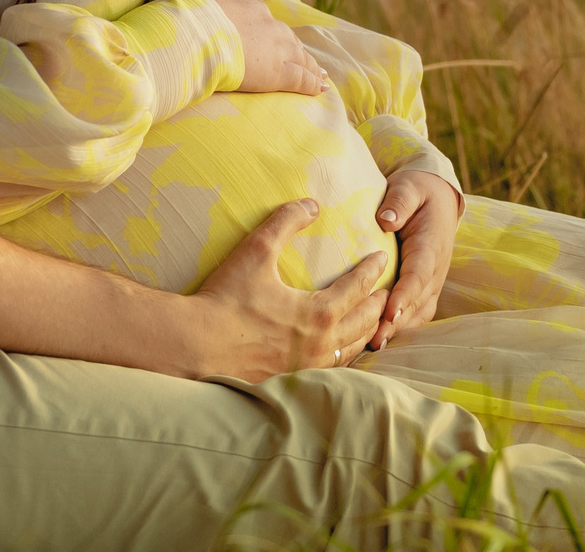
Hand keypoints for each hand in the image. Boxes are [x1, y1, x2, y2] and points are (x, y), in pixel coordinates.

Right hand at [180, 199, 391, 379]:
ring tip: (371, 321)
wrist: (199, 345)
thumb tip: (310, 204)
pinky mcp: (295, 380)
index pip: (359, 287)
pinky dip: (346, 354)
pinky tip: (339, 350)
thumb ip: (284, 222)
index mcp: (320, 313)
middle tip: (385, 290)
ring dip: (367, 331)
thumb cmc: (228, 299)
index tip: (382, 257)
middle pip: (365, 321)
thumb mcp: (256, 251)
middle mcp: (322, 343)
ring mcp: (310, 367)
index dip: (372, 270)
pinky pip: (333, 367)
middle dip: (379, 303)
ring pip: (352, 348)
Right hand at [189, 0, 327, 96]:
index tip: (279, 39)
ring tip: (319, 75)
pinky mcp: (278, 73)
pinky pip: (301, 79)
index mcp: (252, 8)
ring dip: (311, 67)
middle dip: (298, 50)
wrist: (199, 31)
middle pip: (289, 40)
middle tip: (306, 59)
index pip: (269, 23)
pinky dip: (312, 84)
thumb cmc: (193, 13)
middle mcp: (270, 26)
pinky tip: (321, 88)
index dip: (275, 33)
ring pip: (301, 58)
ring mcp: (277, 49)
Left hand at [370, 168, 459, 349]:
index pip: (418, 275)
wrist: (436, 199)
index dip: (404, 296)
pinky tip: (376, 339)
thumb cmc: (417, 192)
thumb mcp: (408, 188)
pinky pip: (414, 313)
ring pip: (416, 312)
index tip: (389, 312)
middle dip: (396, 322)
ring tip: (372, 345)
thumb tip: (385, 221)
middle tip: (373, 339)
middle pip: (416, 301)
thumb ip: (398, 203)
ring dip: (397, 330)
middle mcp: (434, 269)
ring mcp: (431, 282)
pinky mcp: (424, 289)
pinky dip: (400, 328)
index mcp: (430, 246)